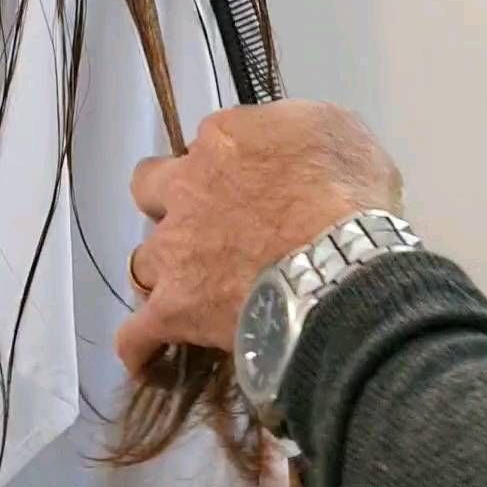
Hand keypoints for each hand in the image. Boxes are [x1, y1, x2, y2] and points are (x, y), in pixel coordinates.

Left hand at [117, 101, 400, 378]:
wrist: (342, 266)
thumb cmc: (350, 195)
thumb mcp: (338, 130)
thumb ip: (297, 129)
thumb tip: (286, 145)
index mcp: (223, 140)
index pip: (206, 143)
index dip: (226, 165)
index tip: (250, 185)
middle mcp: (185, 188)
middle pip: (150, 191)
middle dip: (170, 207)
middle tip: (207, 230)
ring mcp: (173, 251)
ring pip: (143, 260)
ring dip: (163, 274)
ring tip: (189, 295)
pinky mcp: (172, 310)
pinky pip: (135, 335)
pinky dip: (140, 347)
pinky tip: (149, 358)